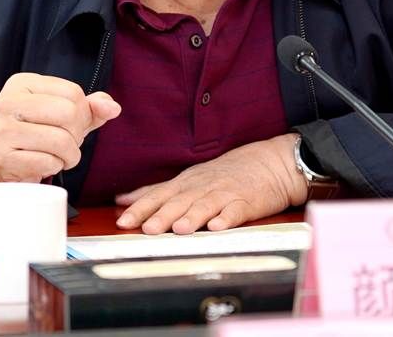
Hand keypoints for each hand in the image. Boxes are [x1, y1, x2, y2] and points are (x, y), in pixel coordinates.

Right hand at [0, 73, 120, 182]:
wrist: (5, 165)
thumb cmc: (38, 134)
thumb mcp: (65, 115)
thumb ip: (91, 108)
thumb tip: (113, 108)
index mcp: (22, 83)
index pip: (73, 93)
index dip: (83, 114)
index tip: (71, 125)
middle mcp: (7, 102)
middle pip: (68, 113)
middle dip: (77, 134)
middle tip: (67, 142)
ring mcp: (1, 130)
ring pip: (60, 140)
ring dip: (69, 154)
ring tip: (59, 155)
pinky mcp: (1, 158)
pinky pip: (48, 162)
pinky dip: (54, 167)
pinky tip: (43, 164)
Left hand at [115, 134, 307, 234]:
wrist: (270, 163)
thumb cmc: (224, 174)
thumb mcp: (188, 179)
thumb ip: (155, 191)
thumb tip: (122, 200)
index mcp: (186, 183)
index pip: (159, 194)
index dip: (141, 208)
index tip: (123, 221)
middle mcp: (202, 186)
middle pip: (180, 201)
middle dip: (163, 215)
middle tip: (147, 229)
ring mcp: (225, 193)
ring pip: (206, 205)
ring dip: (193, 217)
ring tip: (180, 229)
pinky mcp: (247, 202)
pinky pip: (236, 210)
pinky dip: (227, 218)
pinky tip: (218, 227)